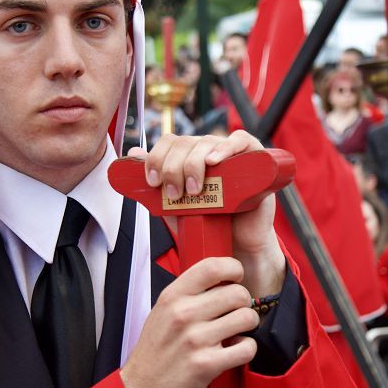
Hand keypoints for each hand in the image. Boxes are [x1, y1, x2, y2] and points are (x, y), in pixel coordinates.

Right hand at [120, 257, 258, 387]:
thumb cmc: (155, 352)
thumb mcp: (162, 312)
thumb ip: (188, 294)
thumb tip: (222, 279)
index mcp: (172, 297)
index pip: (212, 266)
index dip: (233, 269)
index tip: (236, 279)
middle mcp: (183, 314)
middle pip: (237, 293)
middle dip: (244, 303)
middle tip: (237, 313)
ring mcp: (195, 339)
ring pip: (247, 318)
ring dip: (248, 325)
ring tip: (237, 332)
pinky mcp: (207, 364)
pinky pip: (247, 348)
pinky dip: (247, 349)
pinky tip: (235, 350)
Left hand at [130, 130, 285, 297]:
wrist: (236, 246)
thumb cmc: (208, 223)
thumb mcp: (174, 205)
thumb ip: (154, 184)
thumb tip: (132, 153)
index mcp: (189, 156)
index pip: (169, 142)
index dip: (157, 158)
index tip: (153, 183)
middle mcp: (209, 150)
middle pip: (185, 142)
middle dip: (173, 168)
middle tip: (176, 195)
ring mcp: (231, 154)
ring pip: (207, 141)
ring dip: (194, 163)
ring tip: (194, 191)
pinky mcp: (254, 159)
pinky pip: (242, 140)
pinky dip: (226, 147)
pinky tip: (214, 161)